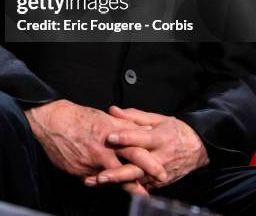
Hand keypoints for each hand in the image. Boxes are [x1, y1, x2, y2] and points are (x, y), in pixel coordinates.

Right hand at [24, 100, 165, 185]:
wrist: (52, 122)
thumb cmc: (80, 117)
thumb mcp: (105, 117)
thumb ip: (126, 125)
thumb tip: (145, 129)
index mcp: (110, 135)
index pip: (135, 151)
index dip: (149, 163)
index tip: (162, 172)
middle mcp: (102, 151)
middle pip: (124, 170)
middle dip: (138, 184)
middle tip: (149, 194)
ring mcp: (89, 163)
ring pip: (108, 179)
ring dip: (119, 185)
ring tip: (133, 194)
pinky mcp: (78, 171)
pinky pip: (92, 180)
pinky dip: (99, 181)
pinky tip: (102, 182)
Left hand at [85, 106, 208, 188]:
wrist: (197, 148)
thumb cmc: (175, 130)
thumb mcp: (157, 119)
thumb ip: (134, 116)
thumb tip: (113, 110)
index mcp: (160, 138)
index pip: (141, 138)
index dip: (126, 137)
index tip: (110, 137)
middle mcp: (160, 158)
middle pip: (137, 167)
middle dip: (118, 173)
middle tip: (100, 175)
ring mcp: (160, 174)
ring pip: (137, 180)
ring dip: (118, 183)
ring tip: (99, 181)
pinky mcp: (159, 183)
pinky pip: (141, 186)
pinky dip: (126, 187)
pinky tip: (109, 186)